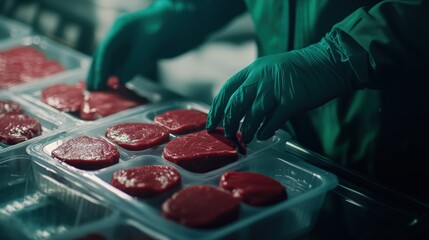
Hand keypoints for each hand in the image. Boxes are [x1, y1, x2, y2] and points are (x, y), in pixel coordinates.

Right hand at [87, 0, 245, 90]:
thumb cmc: (171, 25)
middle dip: (99, 73)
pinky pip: (129, 65)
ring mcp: (135, 44)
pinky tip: (120, 85)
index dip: (99, 67)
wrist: (192, 20)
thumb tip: (119, 79)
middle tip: (92, 91)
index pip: (106, 50)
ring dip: (109, 75)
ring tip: (102, 91)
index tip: (96, 83)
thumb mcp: (151, 43)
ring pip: (117, 61)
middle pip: (107, 56)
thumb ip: (134, 61)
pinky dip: (123, 75)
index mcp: (122, 29)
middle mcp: (125, 36)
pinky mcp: (146, 51)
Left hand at [206, 35, 361, 142]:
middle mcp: (261, 78)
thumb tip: (240, 108)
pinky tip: (263, 136)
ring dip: (247, 130)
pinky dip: (265, 131)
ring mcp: (276, 89)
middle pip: (236, 104)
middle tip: (228, 135)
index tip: (211, 122)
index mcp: (254, 69)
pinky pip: (273, 121)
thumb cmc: (299, 69)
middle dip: (229, 122)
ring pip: (253, 115)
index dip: (217, 108)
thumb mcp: (270, 70)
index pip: (227, 90)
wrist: (328, 63)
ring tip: (245, 139)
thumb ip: (255, 85)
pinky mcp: (291, 101)